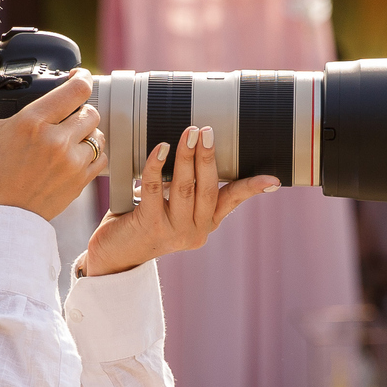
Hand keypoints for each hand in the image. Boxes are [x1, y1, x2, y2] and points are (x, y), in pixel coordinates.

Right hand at [0, 69, 104, 220]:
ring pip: (98, 133)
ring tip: (70, 136)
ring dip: (86, 131)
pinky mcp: (80, 181)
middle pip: (90, 110)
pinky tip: (75, 154)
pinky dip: (92, 152)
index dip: (80, 78)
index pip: (77, 89)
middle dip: (79, 108)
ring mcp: (72, 162)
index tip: (76, 78)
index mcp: (32, 122)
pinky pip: (101, 157)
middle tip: (66, 113)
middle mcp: (57, 140)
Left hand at [81, 130, 279, 275]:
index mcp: (205, 223)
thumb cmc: (140, 222)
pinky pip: (155, 189)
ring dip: (186, 157)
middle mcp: (195, 230)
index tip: (274, 179)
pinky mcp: (150, 226)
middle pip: (208, 188)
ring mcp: (174, 231)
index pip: (232, 201)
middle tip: (207, 131)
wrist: (112, 255)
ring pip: (184, 187)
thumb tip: (190, 149)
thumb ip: (183, 187)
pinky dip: (157, 166)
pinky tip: (160, 149)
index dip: (252, 188)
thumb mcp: (169, 205)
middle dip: (208, 157)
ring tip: (188, 133)